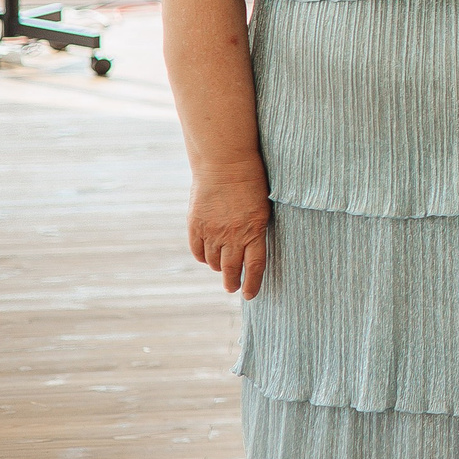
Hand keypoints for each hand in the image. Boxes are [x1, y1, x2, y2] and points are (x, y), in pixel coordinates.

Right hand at [189, 162, 270, 297]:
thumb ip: (256, 227)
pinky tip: (206, 257)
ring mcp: (212, 231)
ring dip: (218, 267)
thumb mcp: (263, 205)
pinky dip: (202, 256)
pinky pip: (197, 250)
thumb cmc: (251, 180)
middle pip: (231, 269)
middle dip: (233, 282)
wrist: (224, 162)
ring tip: (221, 269)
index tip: (250, 295)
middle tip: (233, 288)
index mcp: (255, 230)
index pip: (255, 265)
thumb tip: (252, 245)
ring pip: (213, 262)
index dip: (252, 283)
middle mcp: (233, 235)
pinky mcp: (196, 225)